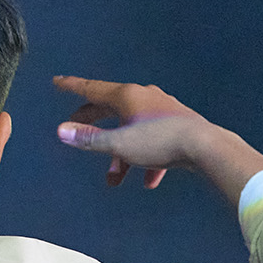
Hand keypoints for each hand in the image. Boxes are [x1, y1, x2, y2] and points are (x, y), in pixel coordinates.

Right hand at [53, 76, 255, 188]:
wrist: (206, 146)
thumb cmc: (159, 142)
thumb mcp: (119, 144)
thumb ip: (89, 138)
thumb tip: (61, 131)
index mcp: (126, 96)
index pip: (92, 89)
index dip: (72, 86)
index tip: (57, 82)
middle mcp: (143, 97)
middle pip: (110, 107)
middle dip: (92, 123)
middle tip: (75, 130)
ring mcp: (162, 110)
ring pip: (132, 129)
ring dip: (121, 153)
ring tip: (115, 178)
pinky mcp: (177, 125)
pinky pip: (154, 141)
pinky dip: (146, 158)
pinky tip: (148, 180)